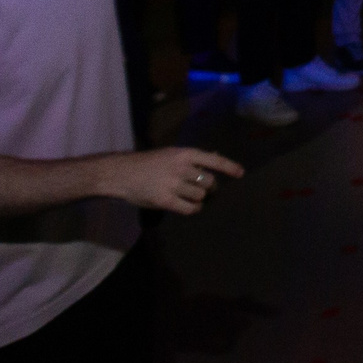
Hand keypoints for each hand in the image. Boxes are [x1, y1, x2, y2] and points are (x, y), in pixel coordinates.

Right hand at [109, 147, 244, 214]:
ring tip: (188, 195)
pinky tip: (189, 206)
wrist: (122, 173)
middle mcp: (180, 168)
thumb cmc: (149, 163)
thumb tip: (217, 157)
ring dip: (199, 198)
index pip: (213, 160)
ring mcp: (172, 184)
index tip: (241, 173)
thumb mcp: (171, 154)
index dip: (229, 167)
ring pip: (200, 196)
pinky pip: (190, 208)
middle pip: (209, 182)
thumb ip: (193, 158)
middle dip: (209, 187)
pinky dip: (194, 209)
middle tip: (202, 188)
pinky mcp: (165, 200)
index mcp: (183, 154)